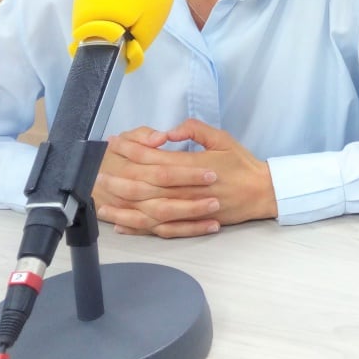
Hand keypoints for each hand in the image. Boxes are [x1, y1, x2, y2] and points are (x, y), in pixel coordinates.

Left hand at [93, 120, 275, 237]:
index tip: (115, 143)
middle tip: (96, 172)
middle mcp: (187, 190)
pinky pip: (159, 229)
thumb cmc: (242, 164)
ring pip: (148, 210)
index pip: (156, 158)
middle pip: (145, 186)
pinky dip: (138, 228)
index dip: (133, 150)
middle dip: (119, 178)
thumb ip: (195, 130)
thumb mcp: (222, 139)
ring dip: (122, 206)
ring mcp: (187, 209)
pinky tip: (121, 224)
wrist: (261, 193)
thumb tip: (169, 132)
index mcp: (193, 166)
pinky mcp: (189, 223)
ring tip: (100, 200)